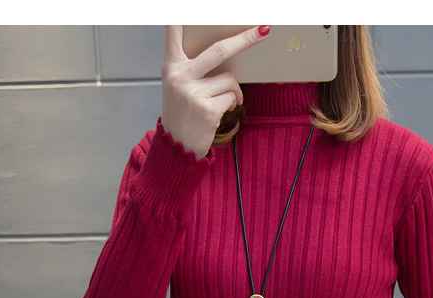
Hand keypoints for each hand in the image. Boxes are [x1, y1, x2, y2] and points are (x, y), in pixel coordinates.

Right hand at [161, 25, 269, 158]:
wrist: (177, 148)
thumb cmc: (182, 115)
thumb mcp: (178, 87)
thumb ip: (192, 68)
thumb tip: (226, 55)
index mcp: (171, 66)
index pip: (173, 32)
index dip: (179, 15)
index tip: (185, 5)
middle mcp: (179, 76)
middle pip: (220, 50)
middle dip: (245, 39)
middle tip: (262, 30)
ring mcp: (193, 92)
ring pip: (229, 78)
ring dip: (233, 90)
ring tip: (223, 101)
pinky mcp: (207, 109)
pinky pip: (232, 96)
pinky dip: (233, 103)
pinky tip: (221, 111)